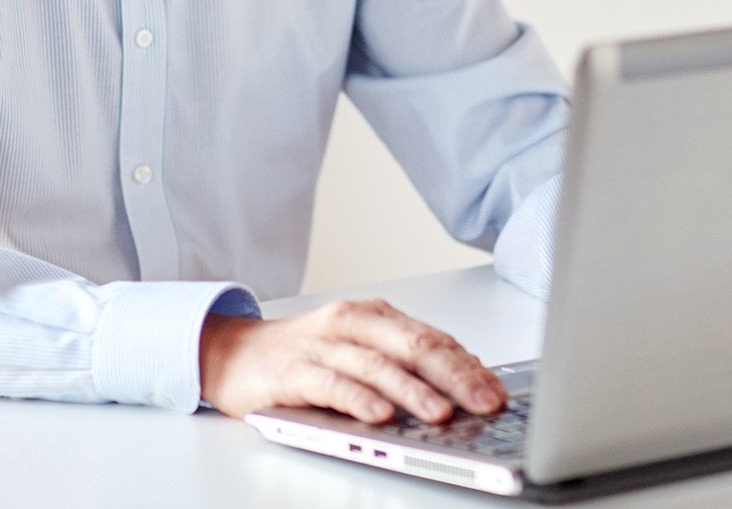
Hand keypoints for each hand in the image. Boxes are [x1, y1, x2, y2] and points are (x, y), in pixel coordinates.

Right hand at [199, 297, 506, 425]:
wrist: (232, 353)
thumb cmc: (303, 357)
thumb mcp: (359, 352)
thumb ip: (403, 364)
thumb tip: (462, 387)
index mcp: (374, 317)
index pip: (432, 338)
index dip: (468, 365)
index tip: (498, 390)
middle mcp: (351, 324)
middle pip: (412, 345)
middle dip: (454, 376)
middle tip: (485, 402)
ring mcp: (321, 346)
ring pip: (376, 366)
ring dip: (412, 391)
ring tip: (442, 414)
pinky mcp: (292, 371)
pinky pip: (330, 384)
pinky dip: (357, 399)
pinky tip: (379, 415)